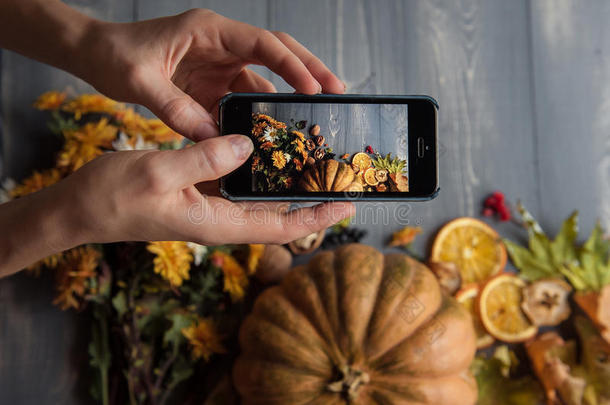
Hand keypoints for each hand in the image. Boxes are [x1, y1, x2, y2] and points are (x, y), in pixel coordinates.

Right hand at [55, 135, 353, 245]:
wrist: (80, 209)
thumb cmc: (113, 198)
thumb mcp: (158, 173)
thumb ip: (203, 160)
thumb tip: (245, 146)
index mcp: (216, 223)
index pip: (280, 227)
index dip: (316, 218)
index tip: (347, 206)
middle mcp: (220, 219)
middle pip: (278, 214)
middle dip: (311, 199)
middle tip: (340, 176)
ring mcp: (210, 207)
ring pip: (260, 198)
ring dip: (288, 184)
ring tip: (315, 161)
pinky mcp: (199, 194)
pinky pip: (237, 184)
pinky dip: (257, 170)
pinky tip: (266, 150)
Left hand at [79, 9, 344, 140]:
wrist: (97, 54)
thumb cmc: (115, 55)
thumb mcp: (140, 81)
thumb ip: (175, 109)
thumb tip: (212, 140)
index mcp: (209, 31)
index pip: (262, 42)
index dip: (291, 63)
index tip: (312, 87)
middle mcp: (221, 45)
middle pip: (277, 53)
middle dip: (308, 71)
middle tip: (336, 92)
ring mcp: (220, 65)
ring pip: (265, 78)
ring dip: (288, 97)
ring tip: (314, 117)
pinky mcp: (213, 84)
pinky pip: (244, 98)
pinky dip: (259, 115)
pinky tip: (272, 132)